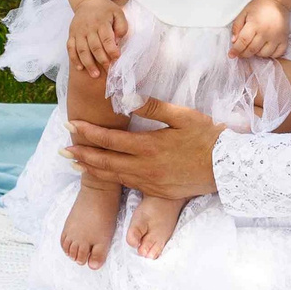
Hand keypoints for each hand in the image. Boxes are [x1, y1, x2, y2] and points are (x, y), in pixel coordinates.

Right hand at [68, 0, 127, 73]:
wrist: (88, 1)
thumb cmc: (106, 10)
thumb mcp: (118, 13)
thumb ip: (121, 26)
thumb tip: (118, 40)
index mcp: (101, 22)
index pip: (106, 39)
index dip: (111, 50)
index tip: (116, 59)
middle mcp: (89, 28)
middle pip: (94, 47)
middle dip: (102, 60)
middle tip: (108, 70)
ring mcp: (78, 32)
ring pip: (81, 50)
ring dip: (88, 63)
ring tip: (95, 75)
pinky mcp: (71, 34)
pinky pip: (70, 48)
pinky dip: (74, 59)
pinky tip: (80, 68)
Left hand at [69, 101, 224, 201]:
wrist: (228, 167)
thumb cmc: (207, 136)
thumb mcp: (183, 115)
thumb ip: (153, 107)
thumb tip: (127, 97)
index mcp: (149, 146)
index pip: (109, 139)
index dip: (87, 132)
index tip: (70, 125)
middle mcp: (145, 167)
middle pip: (104, 162)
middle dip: (81, 154)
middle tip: (62, 149)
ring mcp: (151, 182)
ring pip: (113, 177)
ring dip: (92, 169)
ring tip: (75, 162)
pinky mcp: (158, 192)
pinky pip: (128, 185)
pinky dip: (110, 179)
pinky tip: (104, 174)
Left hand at [227, 0, 288, 60]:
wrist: (277, 1)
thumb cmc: (259, 7)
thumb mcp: (244, 13)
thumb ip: (237, 26)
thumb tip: (234, 41)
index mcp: (254, 24)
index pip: (243, 41)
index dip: (236, 50)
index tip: (231, 55)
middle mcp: (266, 32)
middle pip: (252, 50)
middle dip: (243, 54)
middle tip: (240, 53)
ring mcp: (277, 37)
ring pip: (264, 54)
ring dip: (256, 54)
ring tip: (253, 47)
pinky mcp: (284, 40)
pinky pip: (277, 54)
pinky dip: (270, 55)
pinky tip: (265, 49)